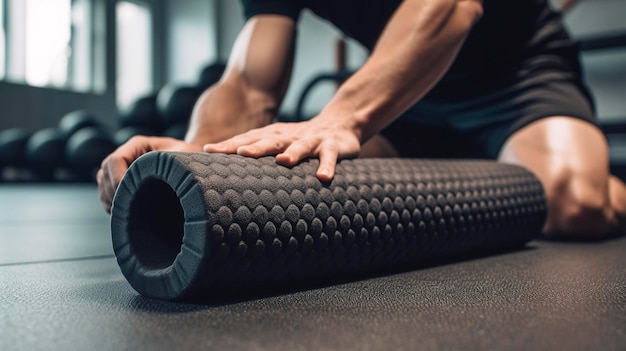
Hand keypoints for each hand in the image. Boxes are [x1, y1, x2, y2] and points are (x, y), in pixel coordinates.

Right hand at [97, 136, 201, 212]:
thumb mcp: (183, 158)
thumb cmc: (188, 158)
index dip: (118, 179)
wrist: (189, 163)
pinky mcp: (119, 179)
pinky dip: (109, 203)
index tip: (129, 196)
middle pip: (106, 172)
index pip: (116, 160)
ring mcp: (120, 167)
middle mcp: (126, 153)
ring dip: (109, 199)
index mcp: (138, 144)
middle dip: (112, 193)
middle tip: (124, 209)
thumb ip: (173, 164)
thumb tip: (165, 180)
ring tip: (122, 213)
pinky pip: (105, 191)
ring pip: (103, 183)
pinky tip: (121, 213)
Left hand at [203, 116, 361, 181]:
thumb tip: (222, 172)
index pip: (248, 139)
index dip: (230, 145)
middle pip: (270, 140)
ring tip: (283, 161)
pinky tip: (323, 177)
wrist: (341, 122)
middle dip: (255, 146)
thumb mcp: (278, 143)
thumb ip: (257, 152)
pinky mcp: (333, 146)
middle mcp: (289, 136)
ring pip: (301, 146)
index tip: (209, 150)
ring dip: (293, 153)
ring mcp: (312, 140)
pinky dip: (327, 166)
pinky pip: (330, 157)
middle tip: (239, 153)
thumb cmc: (301, 140)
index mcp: (273, 135)